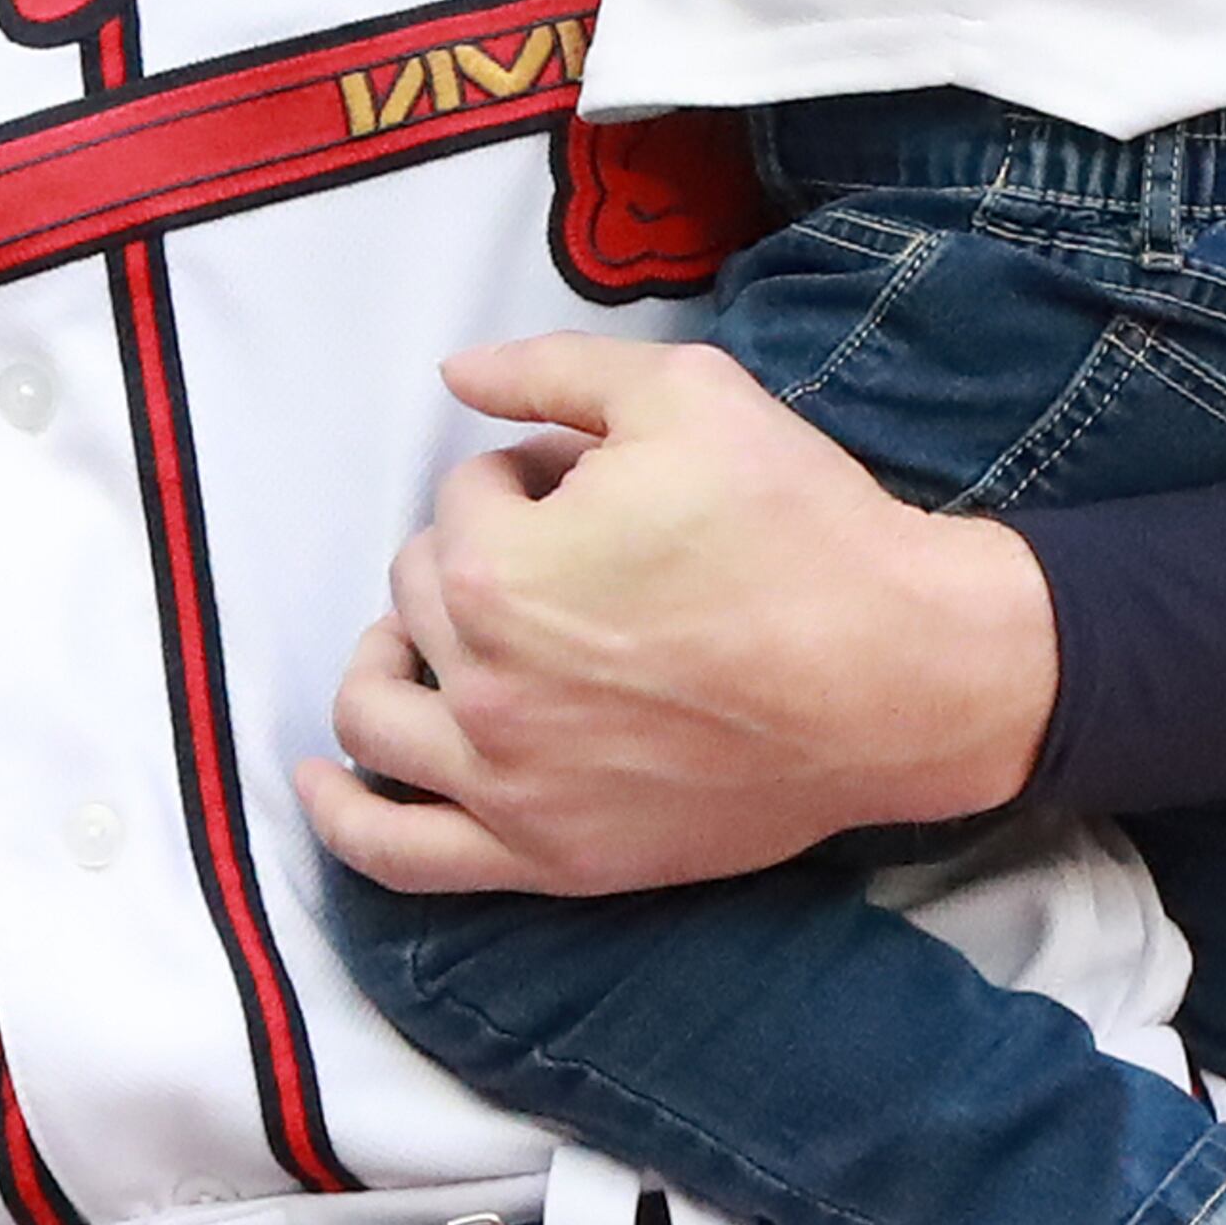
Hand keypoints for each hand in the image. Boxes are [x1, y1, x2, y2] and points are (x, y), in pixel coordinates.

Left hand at [290, 329, 1056, 895]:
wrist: (903, 674)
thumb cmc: (801, 527)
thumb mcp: (683, 393)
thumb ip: (549, 369)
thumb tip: (453, 376)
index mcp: (500, 571)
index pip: (465, 497)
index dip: (528, 474)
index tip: (593, 485)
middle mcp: (483, 684)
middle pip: (416, 592)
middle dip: (477, 552)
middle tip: (569, 551)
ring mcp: (509, 783)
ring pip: (379, 709)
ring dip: (388, 654)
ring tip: (424, 637)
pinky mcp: (548, 855)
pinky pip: (403, 854)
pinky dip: (346, 818)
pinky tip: (322, 782)